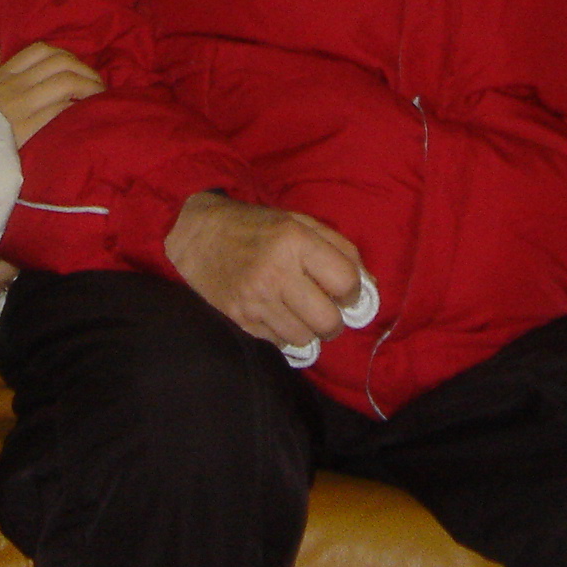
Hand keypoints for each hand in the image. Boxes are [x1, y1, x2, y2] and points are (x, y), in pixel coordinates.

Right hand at [0, 42, 103, 146]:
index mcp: (1, 75)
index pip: (40, 51)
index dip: (66, 55)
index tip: (76, 69)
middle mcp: (13, 85)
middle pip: (61, 62)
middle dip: (85, 70)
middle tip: (97, 85)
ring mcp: (19, 105)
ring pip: (65, 82)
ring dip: (89, 88)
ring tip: (99, 98)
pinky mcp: (24, 128)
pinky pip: (59, 110)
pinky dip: (76, 108)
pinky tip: (84, 114)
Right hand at [164, 191, 364, 349]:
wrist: (197, 235)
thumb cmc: (256, 227)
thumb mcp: (300, 222)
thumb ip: (339, 249)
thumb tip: (370, 286)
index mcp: (294, 241)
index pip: (345, 282)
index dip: (354, 292)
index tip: (346, 292)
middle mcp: (275, 272)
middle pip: (327, 321)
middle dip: (335, 321)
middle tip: (328, 311)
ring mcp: (255, 300)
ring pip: (304, 338)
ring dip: (309, 329)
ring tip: (299, 312)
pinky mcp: (239, 319)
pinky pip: (278, 343)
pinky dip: (284, 334)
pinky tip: (277, 315)